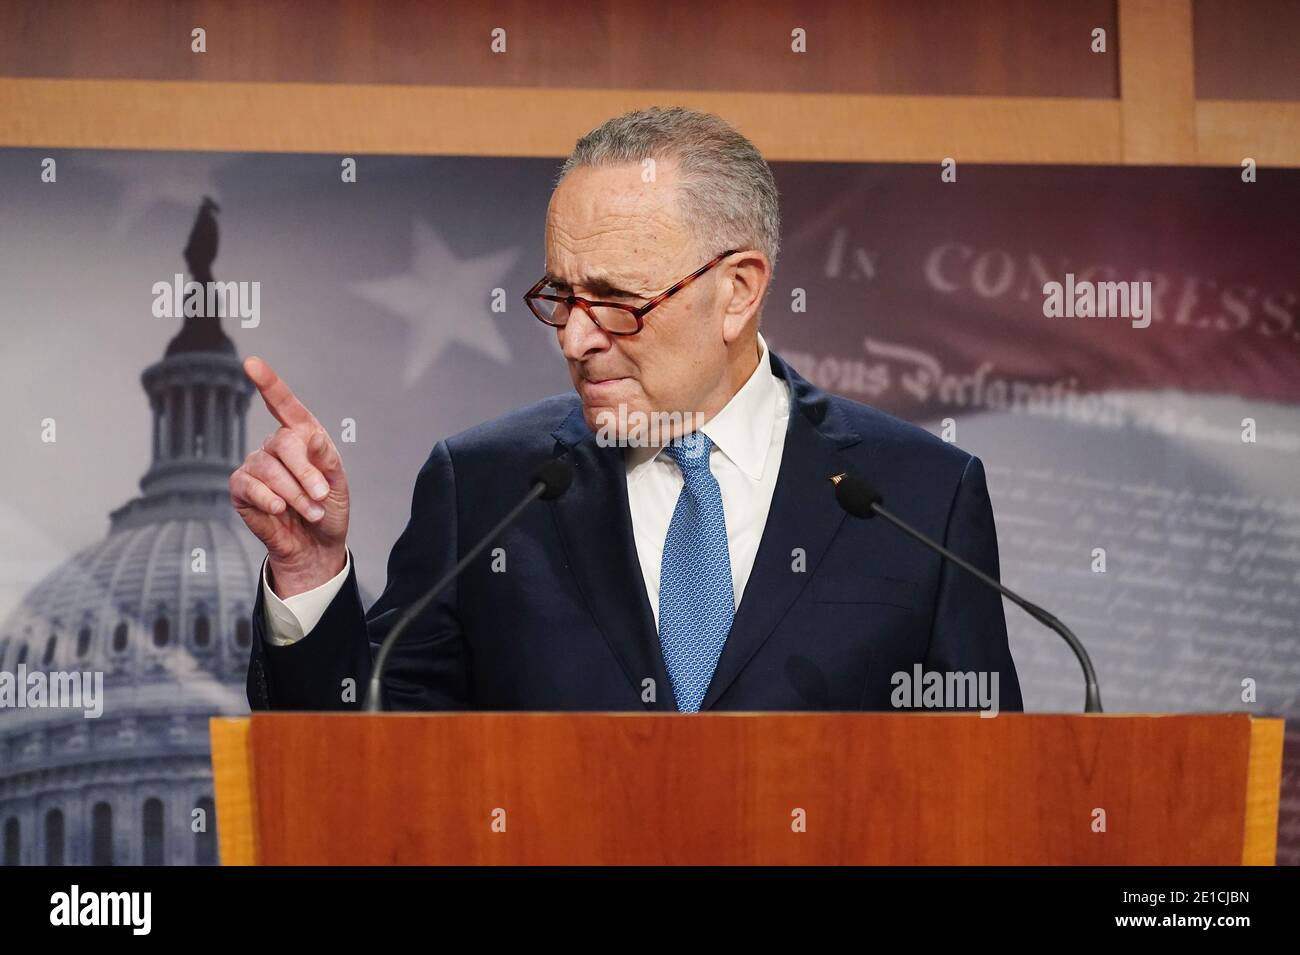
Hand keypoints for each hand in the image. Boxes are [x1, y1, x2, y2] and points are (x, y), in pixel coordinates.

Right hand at [229, 356, 349, 597]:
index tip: (252, 363)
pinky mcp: (241, 489)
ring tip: (309, 511)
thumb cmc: (327, 511)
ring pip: (268, 468)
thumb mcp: (337, 484)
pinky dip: (269, 500)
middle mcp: (276, 447)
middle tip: (319, 496)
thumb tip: (310, 436)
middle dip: (305, 472)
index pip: (284, 405)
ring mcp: (256, 466)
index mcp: (302, 437)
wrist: (315, 547)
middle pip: (283, 442)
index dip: (269, 383)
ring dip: (294, 494)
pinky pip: (249, 486)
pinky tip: (280, 511)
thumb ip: (326, 459)